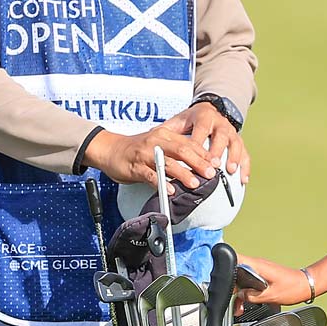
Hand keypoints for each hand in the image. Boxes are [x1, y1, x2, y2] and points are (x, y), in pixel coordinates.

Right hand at [85, 103, 248, 189]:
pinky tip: (171, 190)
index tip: (217, 164)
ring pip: (167, 163)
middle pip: (182, 151)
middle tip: (211, 174)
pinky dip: (162, 183)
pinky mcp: (135, 166)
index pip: (189, 143)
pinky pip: (150, 175)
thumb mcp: (158, 144)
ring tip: (195, 183)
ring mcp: (145, 154)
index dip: (204, 154)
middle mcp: (156, 142)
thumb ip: (176, 151)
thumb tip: (199, 164)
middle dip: (198, 163)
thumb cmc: (137, 149)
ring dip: (183, 174)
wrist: (109, 148)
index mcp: (165, 134)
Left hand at [176, 101, 249, 184]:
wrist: (210, 110)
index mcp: (204, 117)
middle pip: (221, 136)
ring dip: (234, 158)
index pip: (201, 129)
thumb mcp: (179, 120)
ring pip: (236, 144)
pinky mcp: (239, 141)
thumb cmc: (193, 120)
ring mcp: (232, 132)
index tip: (193, 156)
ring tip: (230, 170)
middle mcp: (220, 123)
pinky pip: (245, 154)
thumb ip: (168, 129)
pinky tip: (242, 179)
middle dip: (218, 151)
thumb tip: (152, 137)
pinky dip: (245, 167)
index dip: (198, 142)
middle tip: (214, 165)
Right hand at [230, 253, 316, 307]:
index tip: (217, 271)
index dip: (224, 262)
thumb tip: (240, 296)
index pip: (235, 257)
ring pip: (241, 279)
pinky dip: (246, 292)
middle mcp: (257, 265)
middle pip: (235, 271)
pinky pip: (249, 282)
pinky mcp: (263, 275)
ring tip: (238, 306)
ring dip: (238, 292)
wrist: (306, 285)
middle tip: (230, 298)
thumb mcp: (270, 296)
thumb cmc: (294, 287)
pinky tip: (245, 303)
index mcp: (257, 266)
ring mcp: (259, 270)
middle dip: (230, 285)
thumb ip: (252, 296)